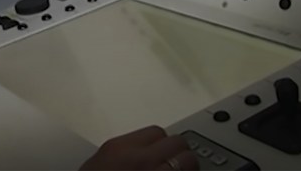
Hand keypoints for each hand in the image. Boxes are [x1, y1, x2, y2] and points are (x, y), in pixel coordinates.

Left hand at [79, 126, 198, 169]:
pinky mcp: (108, 145)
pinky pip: (135, 136)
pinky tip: (141, 161)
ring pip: (157, 132)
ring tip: (160, 163)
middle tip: (179, 168)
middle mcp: (138, 159)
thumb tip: (183, 170)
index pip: (187, 160)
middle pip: (176, 141)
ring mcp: (120, 148)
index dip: (193, 168)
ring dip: (162, 146)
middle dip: (181, 155)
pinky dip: (143, 146)